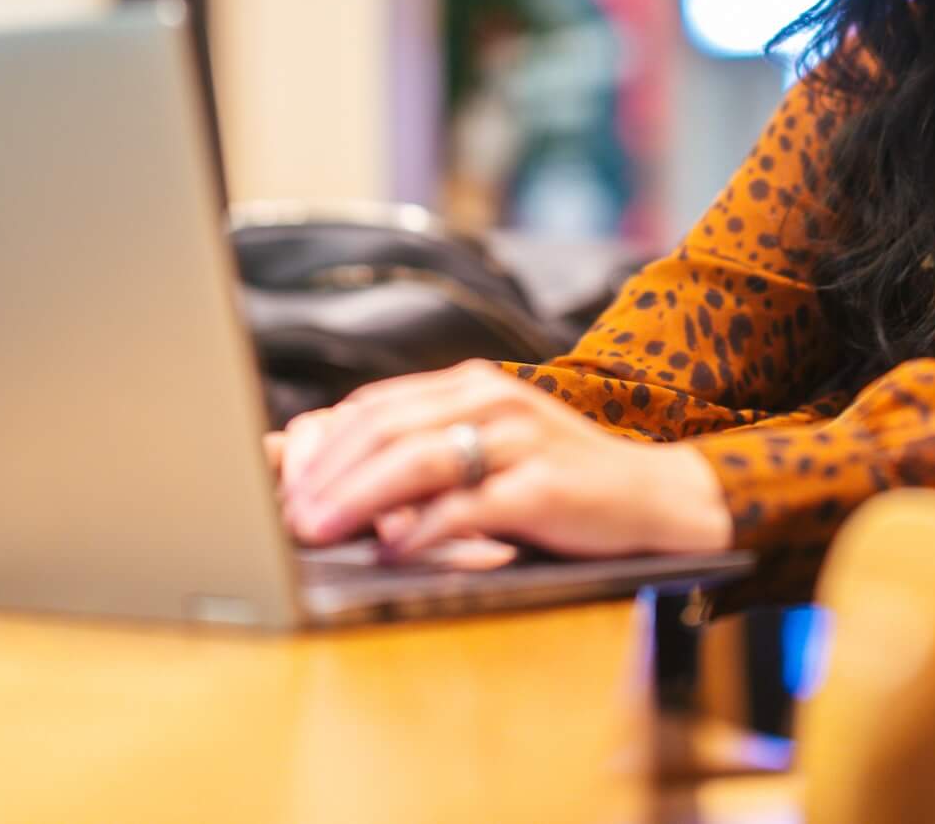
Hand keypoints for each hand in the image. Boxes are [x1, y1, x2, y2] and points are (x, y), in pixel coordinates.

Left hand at [274, 359, 733, 561]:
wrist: (651, 496)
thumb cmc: (557, 479)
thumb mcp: (488, 449)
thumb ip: (422, 453)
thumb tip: (331, 479)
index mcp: (471, 384)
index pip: (374, 405)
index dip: (322, 445)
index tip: (282, 484)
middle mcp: (492, 398)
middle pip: (386, 427)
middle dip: (327, 474)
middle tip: (289, 515)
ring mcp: (519, 438)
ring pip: (418, 459)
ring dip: (357, 498)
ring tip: (319, 529)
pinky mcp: (541, 485)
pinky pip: (467, 505)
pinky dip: (421, 530)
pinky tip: (391, 550)